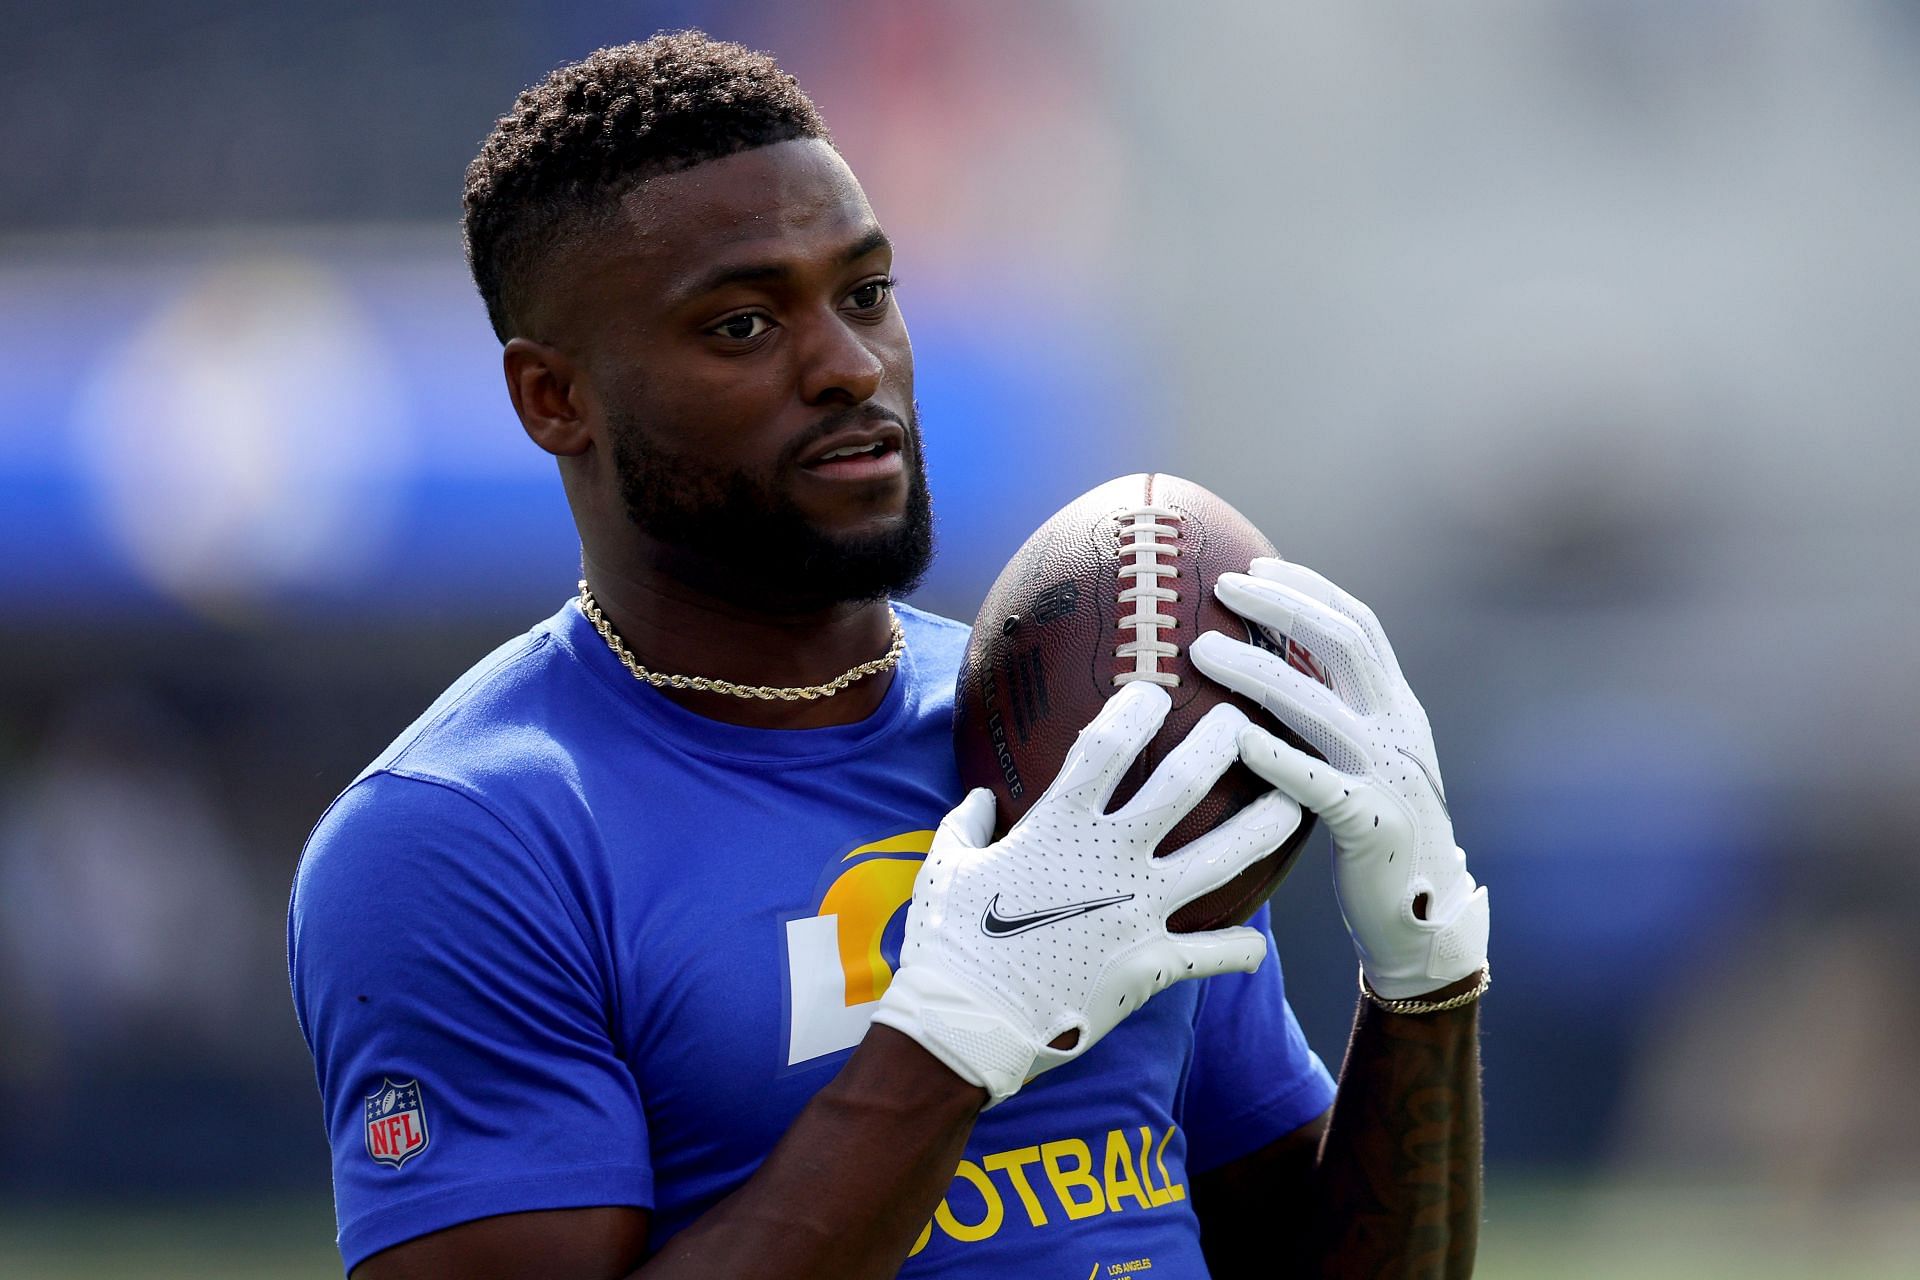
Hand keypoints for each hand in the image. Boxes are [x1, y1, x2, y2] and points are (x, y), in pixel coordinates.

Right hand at [872, 681, 1301, 1104]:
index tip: (1155, 692)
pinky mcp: (1152, 965)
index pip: (1105, 748)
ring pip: (1221, 858)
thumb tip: (980, 799)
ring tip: (1296, 804)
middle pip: (1181, 785)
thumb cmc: (948, 944)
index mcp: (1056, 828)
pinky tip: (1256, 946)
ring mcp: (1137, 911)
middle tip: (1244, 722)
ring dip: (1263, 828)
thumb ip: (967, 825)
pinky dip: (1239, 950)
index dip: (1134, 712)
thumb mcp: (945, 868)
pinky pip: (1212, 953)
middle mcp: (1109, 859)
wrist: (969, 1025)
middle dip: (1219, 745)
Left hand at [1189, 558, 1488, 1000]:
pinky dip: (1277, 756)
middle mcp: (1398, 730)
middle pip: (1343, 644)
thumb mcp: (1359, 761)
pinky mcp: (1372, 824)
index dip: (1309, 588)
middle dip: (1283, 605)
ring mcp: (1389, 774)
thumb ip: (1328, 715)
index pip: (1358, 626)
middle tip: (1223, 585)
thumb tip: (1263, 668)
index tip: (1256, 564)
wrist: (1422, 918)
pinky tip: (1234, 739)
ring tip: (1202, 650)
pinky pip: (1318, 783)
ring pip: (1320, 706)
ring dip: (1258, 670)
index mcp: (1396, 709)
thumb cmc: (1372, 833)